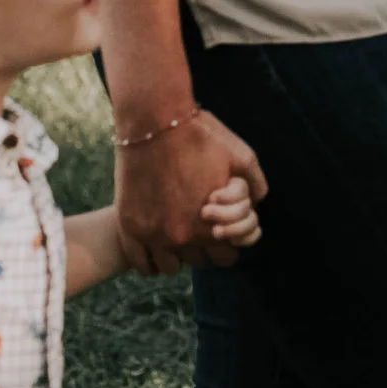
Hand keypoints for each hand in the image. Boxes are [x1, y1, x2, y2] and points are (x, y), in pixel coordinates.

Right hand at [112, 111, 267, 275]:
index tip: (222, 230)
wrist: (155, 121)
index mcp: (212, 225)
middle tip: (199, 226)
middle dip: (203, 247)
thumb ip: (255, 187)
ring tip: (176, 233)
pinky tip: (155, 243)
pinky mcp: (128, 226)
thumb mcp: (243, 158)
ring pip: (169, 266)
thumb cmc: (202, 137)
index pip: (226, 257)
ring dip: (176, 254)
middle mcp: (182, 237)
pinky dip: (149, 259)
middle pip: (198, 261)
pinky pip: (140, 262)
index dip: (228, 243)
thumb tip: (258, 204)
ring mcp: (152, 234)